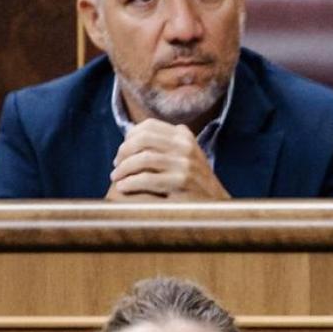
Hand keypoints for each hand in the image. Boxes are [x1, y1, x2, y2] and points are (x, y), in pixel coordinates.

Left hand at [105, 120, 230, 200]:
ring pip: (142, 159)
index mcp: (184, 136)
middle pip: (143, 140)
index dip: (130, 136)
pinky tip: (123, 188)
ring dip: (123, 169)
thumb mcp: (186, 155)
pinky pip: (146, 179)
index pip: (149, 126)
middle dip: (123, 152)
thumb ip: (166, 144)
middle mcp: (185, 146)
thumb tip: (131, 136)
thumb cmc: (194, 182)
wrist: (216, 205)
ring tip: (116, 178)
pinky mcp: (181, 183)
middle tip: (116, 165)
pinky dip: (130, 183)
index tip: (122, 151)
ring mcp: (184, 164)